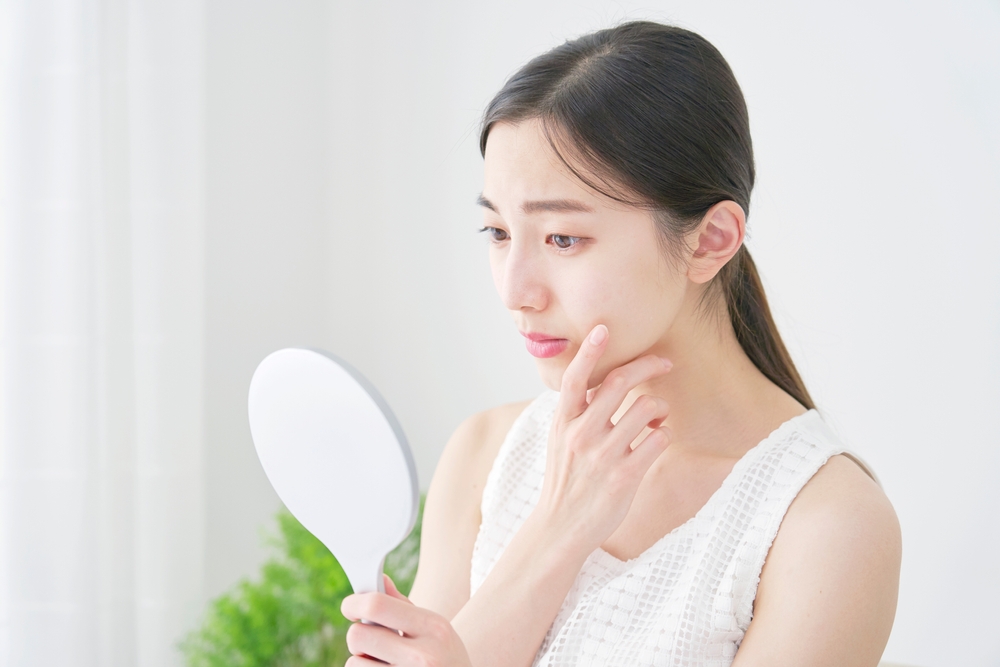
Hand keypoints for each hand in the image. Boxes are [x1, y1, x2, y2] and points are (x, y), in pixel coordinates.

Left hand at [342, 574, 472, 666]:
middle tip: (370, 641)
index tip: (350, 606)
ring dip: (361, 662)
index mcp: (434, 628)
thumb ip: (404, 607)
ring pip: (354, 663)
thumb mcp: (436, 630)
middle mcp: (423, 656)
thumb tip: (379, 579)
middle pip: (358, 635)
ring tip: (384, 663)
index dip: (354, 603)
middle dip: (358, 636)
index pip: (377, 606)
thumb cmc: (446, 659)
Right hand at [537, 324, 671, 554]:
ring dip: (660, 406)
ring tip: (658, 415)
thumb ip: (579, 412)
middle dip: (648, 365)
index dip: (588, 351)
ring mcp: (602, 455)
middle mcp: (581, 434)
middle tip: (665, 362)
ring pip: (645, 408)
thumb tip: (611, 384)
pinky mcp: (624, 476)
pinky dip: (664, 433)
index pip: (574, 378)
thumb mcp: (560, 440)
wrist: (560, 528)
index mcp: (563, 421)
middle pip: (619, 383)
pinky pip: (657, 439)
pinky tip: (658, 436)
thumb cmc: (565, 479)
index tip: (603, 329)